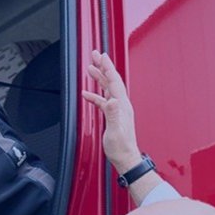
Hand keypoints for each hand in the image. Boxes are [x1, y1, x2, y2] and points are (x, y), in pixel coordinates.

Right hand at [81, 49, 142, 173]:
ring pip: (107, 88)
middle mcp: (121, 105)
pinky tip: (87, 94)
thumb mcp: (115, 131)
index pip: (114, 81)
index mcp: (121, 105)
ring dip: (99, 77)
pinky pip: (103, 101)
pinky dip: (95, 95)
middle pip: (111, 81)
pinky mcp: (113, 116)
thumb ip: (113, 115)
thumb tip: (111, 100)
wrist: (126, 159)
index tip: (101, 55)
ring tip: (91, 68)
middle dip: (103, 67)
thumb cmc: (121, 148)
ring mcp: (117, 110)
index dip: (107, 67)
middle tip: (95, 54)